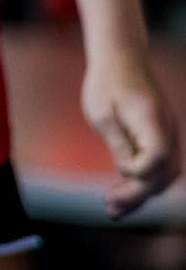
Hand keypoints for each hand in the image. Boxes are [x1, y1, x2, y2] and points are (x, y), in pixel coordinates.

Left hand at [82, 45, 178, 218]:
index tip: (118, 172)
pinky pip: (159, 166)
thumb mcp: (101, 114)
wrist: (120, 59)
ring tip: (114, 209)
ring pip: (165, 174)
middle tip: (110, 209)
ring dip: (142, 193)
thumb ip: (118, 144)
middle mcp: (167, 130)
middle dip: (139, 194)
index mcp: (152, 120)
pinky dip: (143, 182)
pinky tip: (121, 194)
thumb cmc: (105, 84)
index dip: (138, 172)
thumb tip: (129, 174)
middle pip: (165, 173)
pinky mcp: (161, 138)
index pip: (157, 158)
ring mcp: (168, 135)